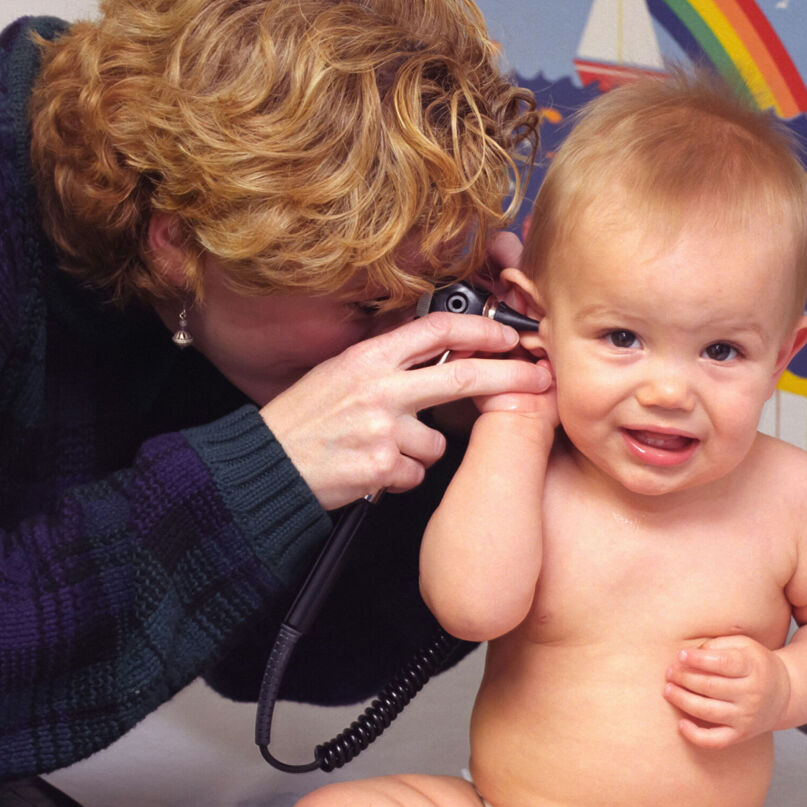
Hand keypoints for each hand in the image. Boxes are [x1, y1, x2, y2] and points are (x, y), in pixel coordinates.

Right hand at [260, 312, 551, 509]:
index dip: (481, 330)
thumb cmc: (300, 422)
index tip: (509, 335)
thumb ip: (386, 362)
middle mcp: (379, 389)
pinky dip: (402, 476)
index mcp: (368, 358)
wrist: (266, 467)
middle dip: (510, 377)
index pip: (436, 330)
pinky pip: (417, 473)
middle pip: (463, 377)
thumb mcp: (338, 373)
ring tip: (382, 450)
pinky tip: (372, 471)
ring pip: (439, 441)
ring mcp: (383, 430)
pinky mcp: (383, 468)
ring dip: (422, 450)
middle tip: (540, 379)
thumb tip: (436, 349)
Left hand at [663, 635, 789, 748]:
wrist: (784, 693)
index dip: (699, 660)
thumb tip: (690, 654)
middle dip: (685, 678)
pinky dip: (695, 735)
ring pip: (708, 712)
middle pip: (711, 687)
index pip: (724, 663)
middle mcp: (752, 694)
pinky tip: (681, 723)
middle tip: (670, 672)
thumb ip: (719, 645)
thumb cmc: (756, 664)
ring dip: (683, 700)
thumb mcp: (745, 645)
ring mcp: (747, 717)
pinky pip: (715, 741)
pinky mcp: (741, 735)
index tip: (681, 655)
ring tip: (668, 689)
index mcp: (754, 668)